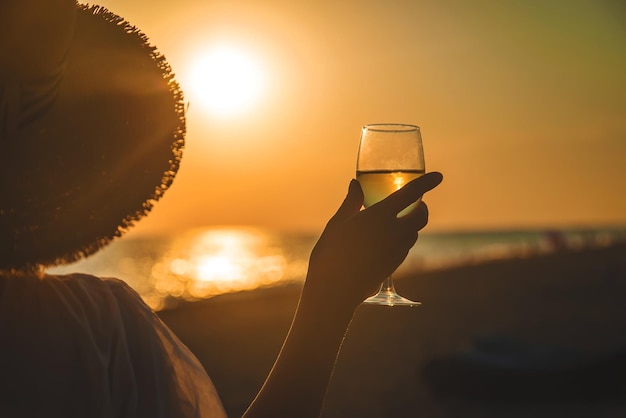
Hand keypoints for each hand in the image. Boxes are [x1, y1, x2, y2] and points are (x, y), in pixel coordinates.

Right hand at [304, 172, 442, 309]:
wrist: (335, 288)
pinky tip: (386, 240)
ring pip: (414, 232)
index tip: (439, 176)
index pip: (411, 194)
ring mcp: (397, 250)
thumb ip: (352, 201)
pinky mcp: (395, 264)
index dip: (426, 183)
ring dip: (411, 223)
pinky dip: (402, 238)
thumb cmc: (331, 252)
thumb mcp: (338, 222)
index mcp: (380, 215)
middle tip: (414, 203)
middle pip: (421, 216)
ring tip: (396, 220)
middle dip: (422, 207)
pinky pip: (405, 246)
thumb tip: (356, 183)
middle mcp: (394, 232)